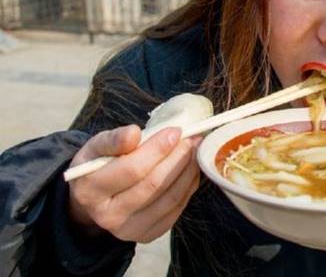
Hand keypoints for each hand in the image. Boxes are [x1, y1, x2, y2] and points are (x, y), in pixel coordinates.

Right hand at [67, 125, 201, 242]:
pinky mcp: (148, 235)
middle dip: (178, 158)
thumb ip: (113, 140)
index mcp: (90, 191)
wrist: (95, 198)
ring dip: (188, 171)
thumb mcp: (96, 148)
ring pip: (170, 198)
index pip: (132, 169)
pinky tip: (191, 169)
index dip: (158, 149)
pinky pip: (176, 209)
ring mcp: (129, 230)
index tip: (175, 131)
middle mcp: (108, 216)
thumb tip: (134, 133)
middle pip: (154, 184)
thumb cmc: (98, 166)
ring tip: (194, 151)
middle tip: (192, 139)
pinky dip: (188, 186)